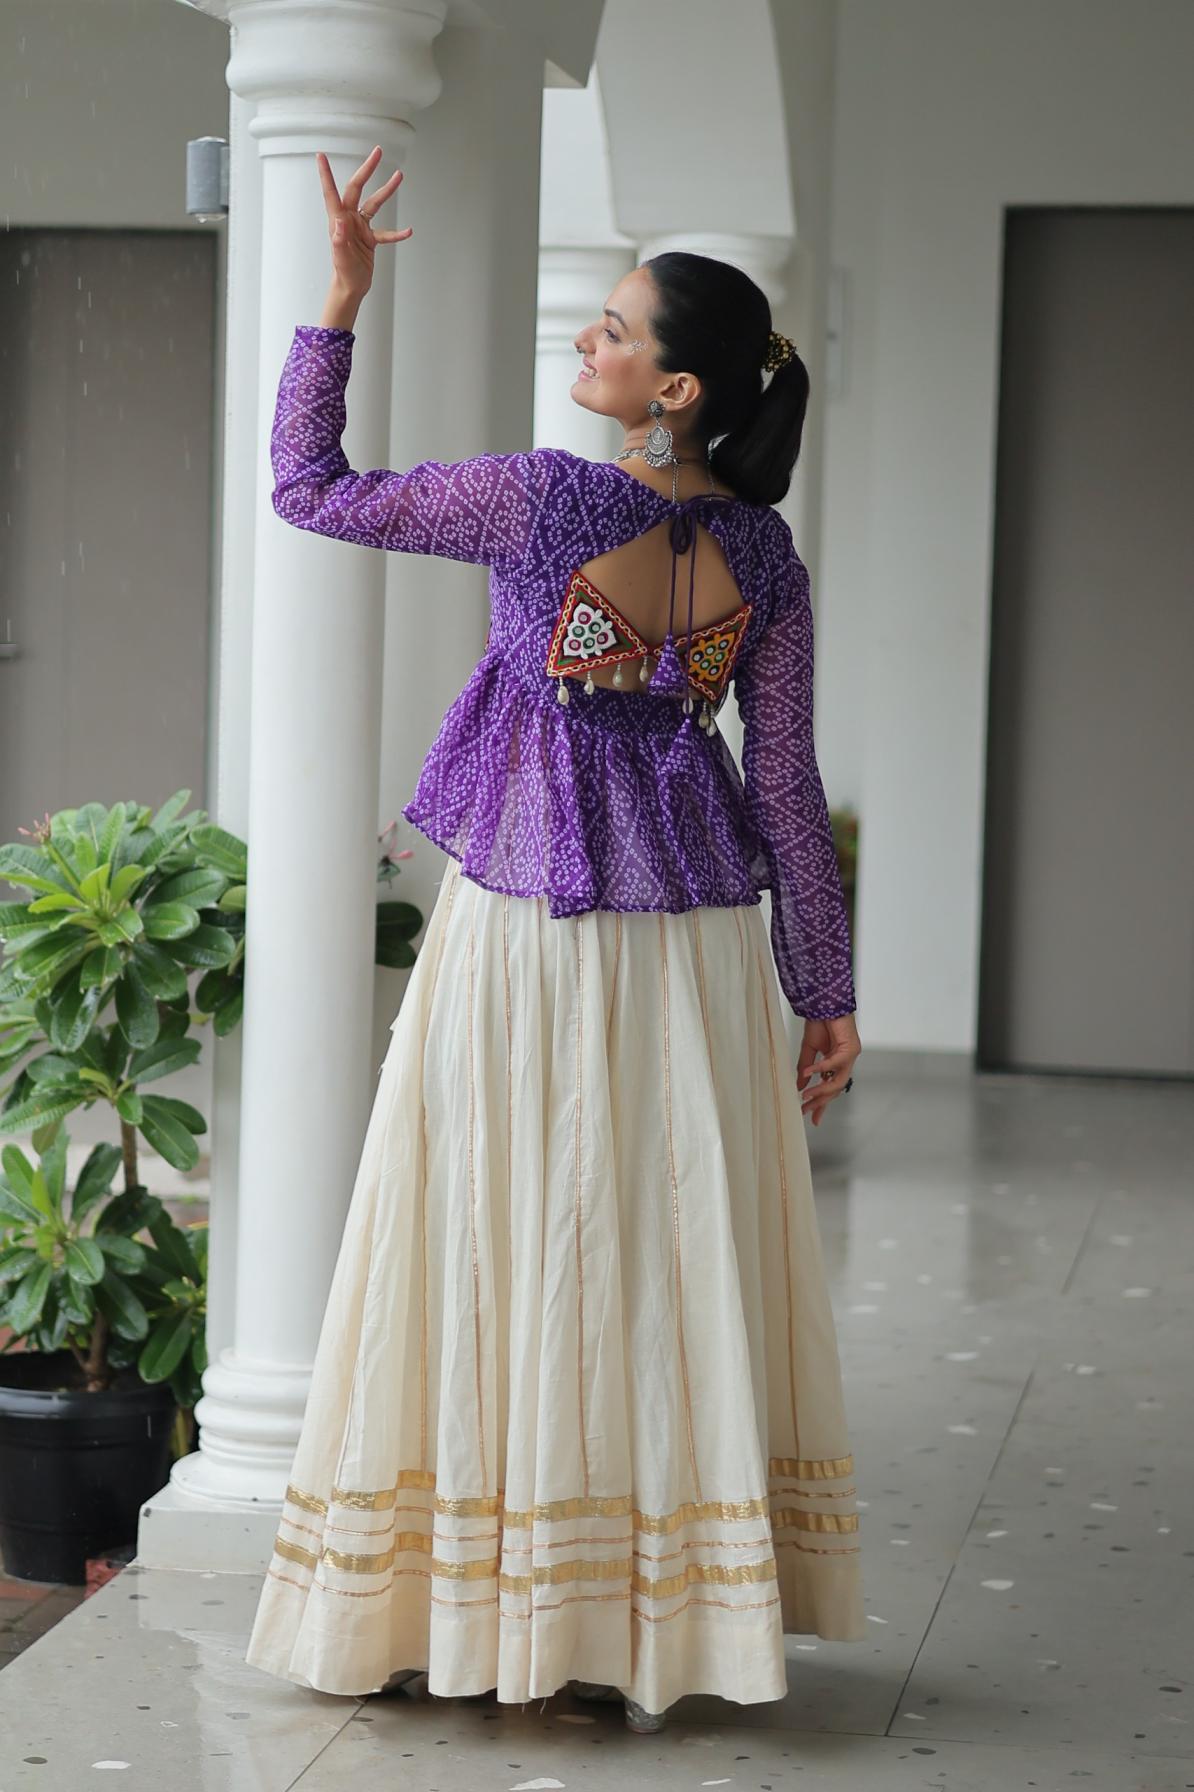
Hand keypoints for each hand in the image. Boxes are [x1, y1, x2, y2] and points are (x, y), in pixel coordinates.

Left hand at [316, 145, 411, 302]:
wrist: (351, 287)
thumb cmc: (343, 273)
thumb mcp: (341, 258)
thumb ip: (339, 239)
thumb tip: (339, 221)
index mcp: (338, 220)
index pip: (332, 192)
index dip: (326, 174)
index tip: (321, 156)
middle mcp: (349, 219)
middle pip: (357, 188)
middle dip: (367, 170)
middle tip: (378, 152)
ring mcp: (360, 227)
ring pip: (375, 203)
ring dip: (387, 191)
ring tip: (399, 176)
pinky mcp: (370, 238)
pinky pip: (385, 232)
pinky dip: (397, 233)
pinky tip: (408, 231)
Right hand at [797, 1014, 860, 1126]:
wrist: (824, 1004)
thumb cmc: (820, 1022)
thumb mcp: (808, 1050)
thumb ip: (805, 1070)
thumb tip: (799, 1086)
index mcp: (835, 1064)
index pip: (829, 1088)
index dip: (821, 1103)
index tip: (812, 1118)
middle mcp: (844, 1062)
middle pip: (835, 1089)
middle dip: (820, 1101)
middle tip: (806, 1109)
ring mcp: (850, 1056)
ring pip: (838, 1081)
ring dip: (821, 1090)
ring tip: (806, 1095)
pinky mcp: (851, 1048)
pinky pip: (835, 1063)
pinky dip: (821, 1068)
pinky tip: (809, 1073)